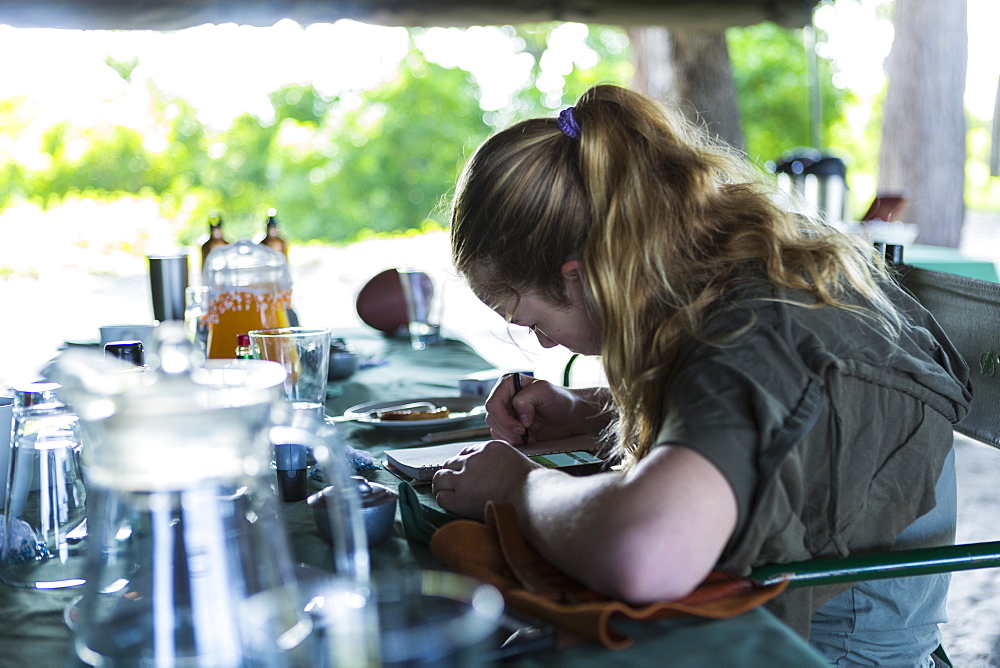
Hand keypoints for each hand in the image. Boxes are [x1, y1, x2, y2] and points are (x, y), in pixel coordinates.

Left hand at [431, 440, 537, 519]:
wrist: (534, 498)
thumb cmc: (533, 486)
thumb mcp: (516, 462)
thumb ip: (500, 463)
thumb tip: (494, 473)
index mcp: (489, 448)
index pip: (467, 452)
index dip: (464, 464)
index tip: (465, 473)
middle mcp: (474, 459)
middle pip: (451, 463)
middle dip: (452, 473)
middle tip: (455, 485)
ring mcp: (466, 477)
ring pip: (440, 477)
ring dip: (442, 485)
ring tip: (446, 493)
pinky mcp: (461, 497)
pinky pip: (442, 497)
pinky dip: (444, 500)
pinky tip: (451, 504)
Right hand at [485, 375, 609, 444]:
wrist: (571, 417)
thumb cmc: (559, 400)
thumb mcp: (544, 390)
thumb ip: (526, 398)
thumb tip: (519, 417)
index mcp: (507, 385)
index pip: (492, 404)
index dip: (505, 418)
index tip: (523, 426)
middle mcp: (503, 398)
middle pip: (492, 419)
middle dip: (510, 429)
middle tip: (529, 432)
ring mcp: (505, 414)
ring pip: (496, 430)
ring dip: (514, 436)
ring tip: (533, 431)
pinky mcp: (509, 428)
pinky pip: (503, 438)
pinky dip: (517, 441)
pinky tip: (531, 436)